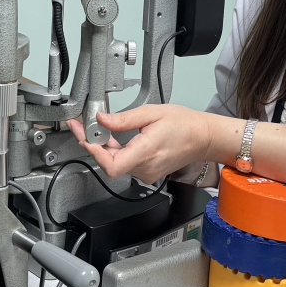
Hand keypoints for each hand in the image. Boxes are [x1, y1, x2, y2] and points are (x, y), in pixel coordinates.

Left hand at [66, 105, 216, 184]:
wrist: (203, 137)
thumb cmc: (185, 125)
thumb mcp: (152, 113)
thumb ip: (124, 118)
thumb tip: (102, 119)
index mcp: (146, 152)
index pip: (111, 166)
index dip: (94, 152)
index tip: (84, 136)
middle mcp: (145, 168)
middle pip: (109, 163)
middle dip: (93, 144)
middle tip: (82, 126)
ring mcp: (146, 173)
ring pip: (115, 163)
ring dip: (103, 148)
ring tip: (96, 129)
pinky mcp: (147, 173)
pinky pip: (125, 164)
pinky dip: (115, 152)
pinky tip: (111, 139)